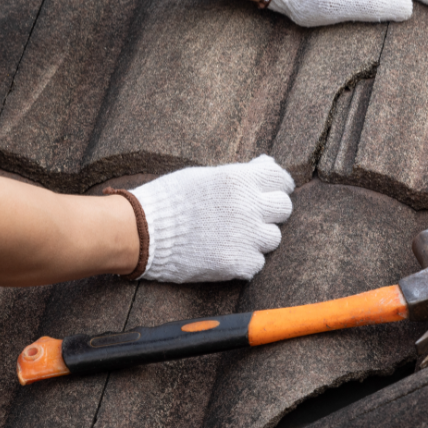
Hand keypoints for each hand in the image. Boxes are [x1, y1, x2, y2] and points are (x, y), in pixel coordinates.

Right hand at [129, 154, 295, 281]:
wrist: (143, 231)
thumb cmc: (170, 199)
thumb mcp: (205, 175)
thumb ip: (239, 173)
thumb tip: (267, 163)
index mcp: (240, 180)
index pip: (281, 180)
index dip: (278, 186)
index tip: (271, 192)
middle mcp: (249, 207)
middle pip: (283, 209)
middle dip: (270, 211)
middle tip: (253, 215)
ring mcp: (245, 237)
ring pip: (273, 238)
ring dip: (258, 237)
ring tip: (235, 236)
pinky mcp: (237, 263)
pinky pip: (257, 262)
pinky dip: (245, 260)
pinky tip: (226, 252)